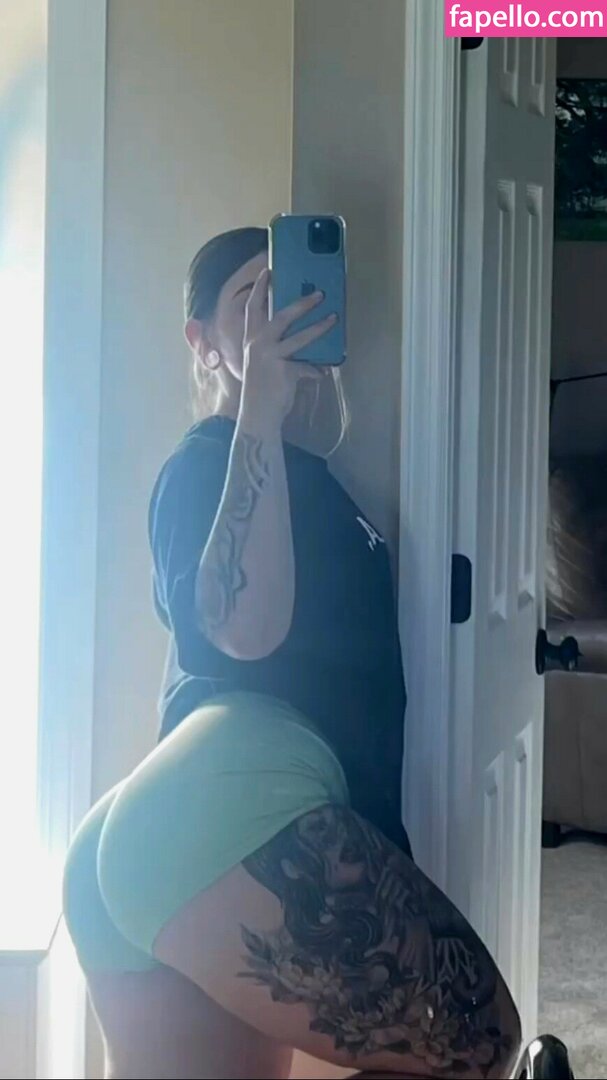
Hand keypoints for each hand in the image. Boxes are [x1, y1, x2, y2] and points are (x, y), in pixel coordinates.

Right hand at [240, 268, 335, 425]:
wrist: (258, 415)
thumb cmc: (261, 388)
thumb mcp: (262, 363)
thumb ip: (278, 350)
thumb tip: (302, 342)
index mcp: (251, 339)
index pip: (252, 308)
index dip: (259, 288)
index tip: (268, 271)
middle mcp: (258, 344)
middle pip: (282, 316)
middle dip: (302, 303)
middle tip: (319, 293)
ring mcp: (271, 356)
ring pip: (300, 337)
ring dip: (319, 327)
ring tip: (333, 317)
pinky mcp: (284, 371)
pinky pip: (307, 367)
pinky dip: (316, 370)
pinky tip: (322, 372)